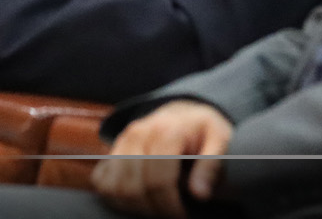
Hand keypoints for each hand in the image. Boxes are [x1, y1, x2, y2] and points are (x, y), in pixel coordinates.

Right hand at [91, 101, 234, 217]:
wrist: (184, 113)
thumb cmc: (203, 131)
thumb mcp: (220, 140)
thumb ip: (211, 165)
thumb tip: (200, 194)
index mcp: (166, 131)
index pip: (158, 180)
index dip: (169, 206)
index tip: (182, 216)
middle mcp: (138, 133)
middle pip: (134, 187)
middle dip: (153, 209)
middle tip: (170, 214)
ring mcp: (122, 141)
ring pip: (115, 187)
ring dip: (134, 206)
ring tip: (156, 209)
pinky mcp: (113, 149)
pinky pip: (101, 181)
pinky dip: (115, 196)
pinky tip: (138, 200)